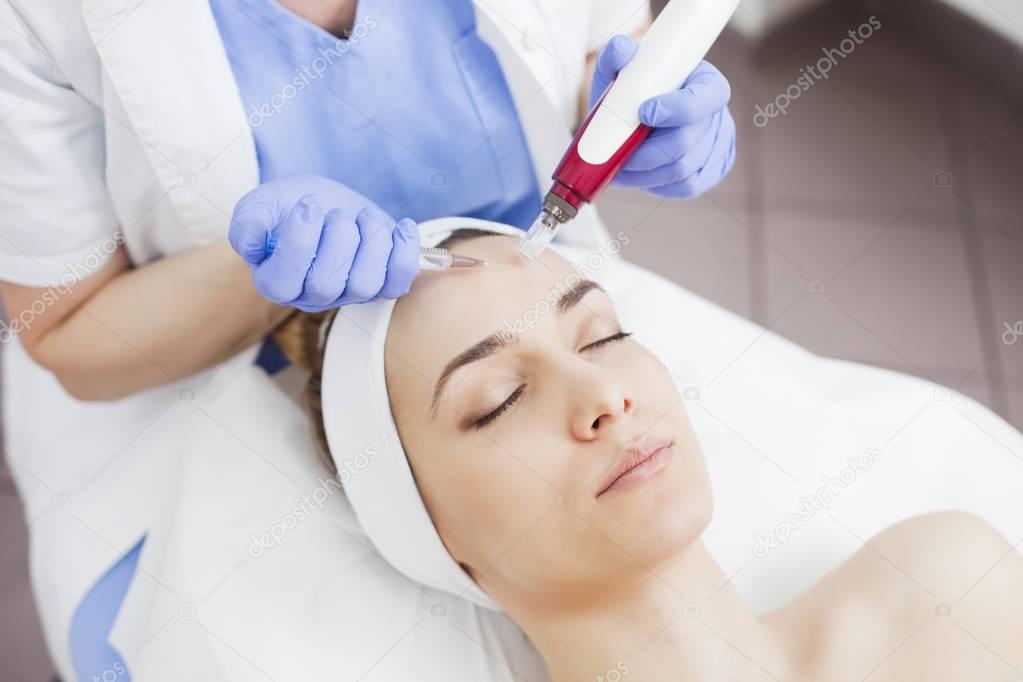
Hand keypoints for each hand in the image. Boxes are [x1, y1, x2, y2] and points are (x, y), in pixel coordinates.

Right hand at [228, 174, 419, 311]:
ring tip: (364, 217)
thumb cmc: (288, 207)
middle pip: (327, 284)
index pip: (284, 281)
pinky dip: (406, 252)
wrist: (326, 205)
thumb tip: (252, 247)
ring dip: (372, 241)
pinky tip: (401, 226)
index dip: (299, 242)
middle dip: (337, 238)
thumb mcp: (260, 205)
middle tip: (336, 214)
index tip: (307, 206)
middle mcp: (313, 296)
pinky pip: (400, 281)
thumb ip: (248, 224)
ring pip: (367, 284)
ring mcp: (350, 294)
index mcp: (276, 281)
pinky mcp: (382, 284)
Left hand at [590, 35, 736, 198]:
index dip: (678, 109)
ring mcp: (719, 145)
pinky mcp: (711, 171)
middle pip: (687, 142)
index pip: (705, 97)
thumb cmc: (636, 89)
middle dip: (647, 152)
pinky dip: (659, 186)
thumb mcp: (623, 69)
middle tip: (618, 155)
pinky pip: (686, 187)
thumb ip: (617, 54)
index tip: (644, 112)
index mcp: (705, 83)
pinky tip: (641, 176)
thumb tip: (622, 51)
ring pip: (683, 170)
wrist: (642, 113)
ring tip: (621, 168)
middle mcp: (718, 115)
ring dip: (647, 173)